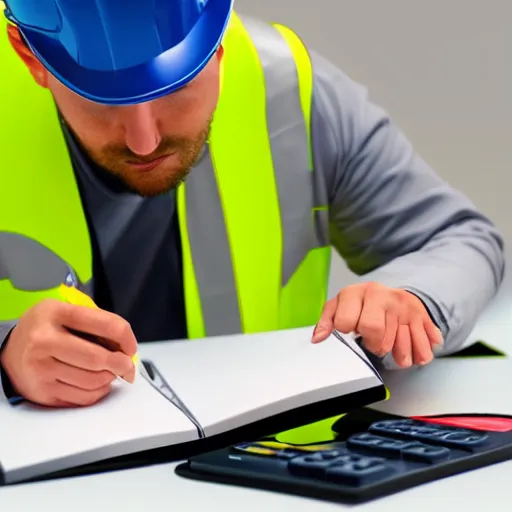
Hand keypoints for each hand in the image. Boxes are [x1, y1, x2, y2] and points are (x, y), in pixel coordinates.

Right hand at [0, 299, 137, 406]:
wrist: (10, 351)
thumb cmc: (45, 329)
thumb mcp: (66, 311)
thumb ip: (96, 322)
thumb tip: (126, 347)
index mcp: (55, 313)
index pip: (105, 324)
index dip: (127, 337)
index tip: (131, 346)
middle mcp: (44, 341)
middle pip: (98, 358)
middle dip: (122, 363)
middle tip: (128, 365)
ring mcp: (41, 369)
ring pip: (93, 380)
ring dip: (111, 377)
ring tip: (111, 371)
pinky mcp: (43, 392)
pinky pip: (84, 397)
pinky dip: (99, 391)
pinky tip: (99, 382)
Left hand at [312, 282, 442, 367]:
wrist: (392, 294)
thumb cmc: (361, 304)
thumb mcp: (340, 306)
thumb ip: (327, 321)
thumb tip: (318, 338)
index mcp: (356, 293)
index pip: (347, 321)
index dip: (348, 330)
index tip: (352, 331)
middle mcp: (380, 295)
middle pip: (375, 331)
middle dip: (373, 344)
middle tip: (373, 343)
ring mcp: (401, 304)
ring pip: (399, 342)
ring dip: (397, 354)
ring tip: (392, 347)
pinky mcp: (420, 314)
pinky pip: (421, 343)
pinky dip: (418, 355)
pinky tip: (414, 355)